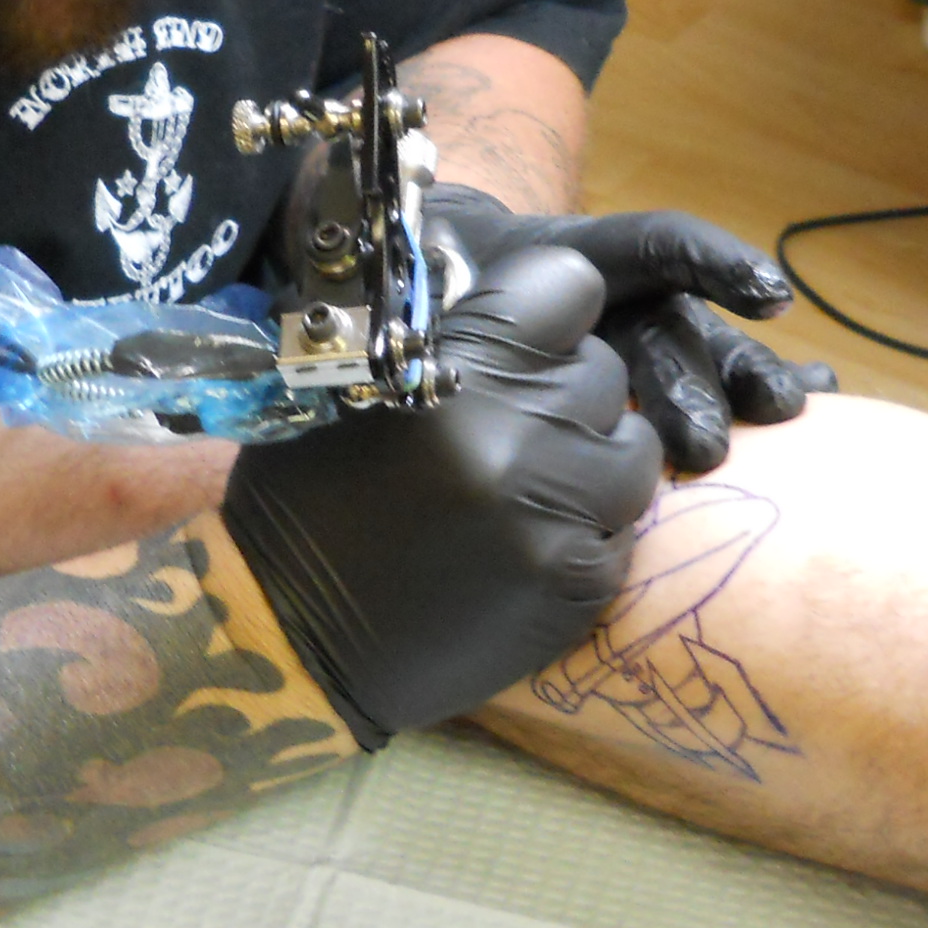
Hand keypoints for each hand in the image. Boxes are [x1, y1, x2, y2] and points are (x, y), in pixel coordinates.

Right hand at [220, 245, 663, 745]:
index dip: (549, 309)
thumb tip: (507, 303)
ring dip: (595, 458)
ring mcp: (555, 521)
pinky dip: (589, 529)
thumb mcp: (352, 390)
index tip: (527, 334)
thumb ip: (446, 343)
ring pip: (635, 451)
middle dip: (566, 388)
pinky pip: (626, 531)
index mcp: (453, 373)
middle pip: (604, 369)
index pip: (569, 287)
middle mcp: (517, 440)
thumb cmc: (305, 504)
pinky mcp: (579, 589)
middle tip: (515, 420)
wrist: (292, 639)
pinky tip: (530, 540)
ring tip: (536, 480)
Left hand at [421, 185, 837, 472]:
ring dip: (743, 390)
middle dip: (694, 386)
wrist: (435, 282)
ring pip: (700, 363)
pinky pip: (710, 388)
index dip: (710, 262)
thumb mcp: (421, 279)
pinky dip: (759, 399)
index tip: (769, 298)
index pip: (651, 248)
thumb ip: (440, 291)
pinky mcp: (643, 384)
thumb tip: (439, 316)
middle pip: (667, 336)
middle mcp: (615, 303)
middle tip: (707, 445)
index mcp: (567, 266)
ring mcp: (637, 342)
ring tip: (786, 416)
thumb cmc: (430, 289)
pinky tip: (826, 412)